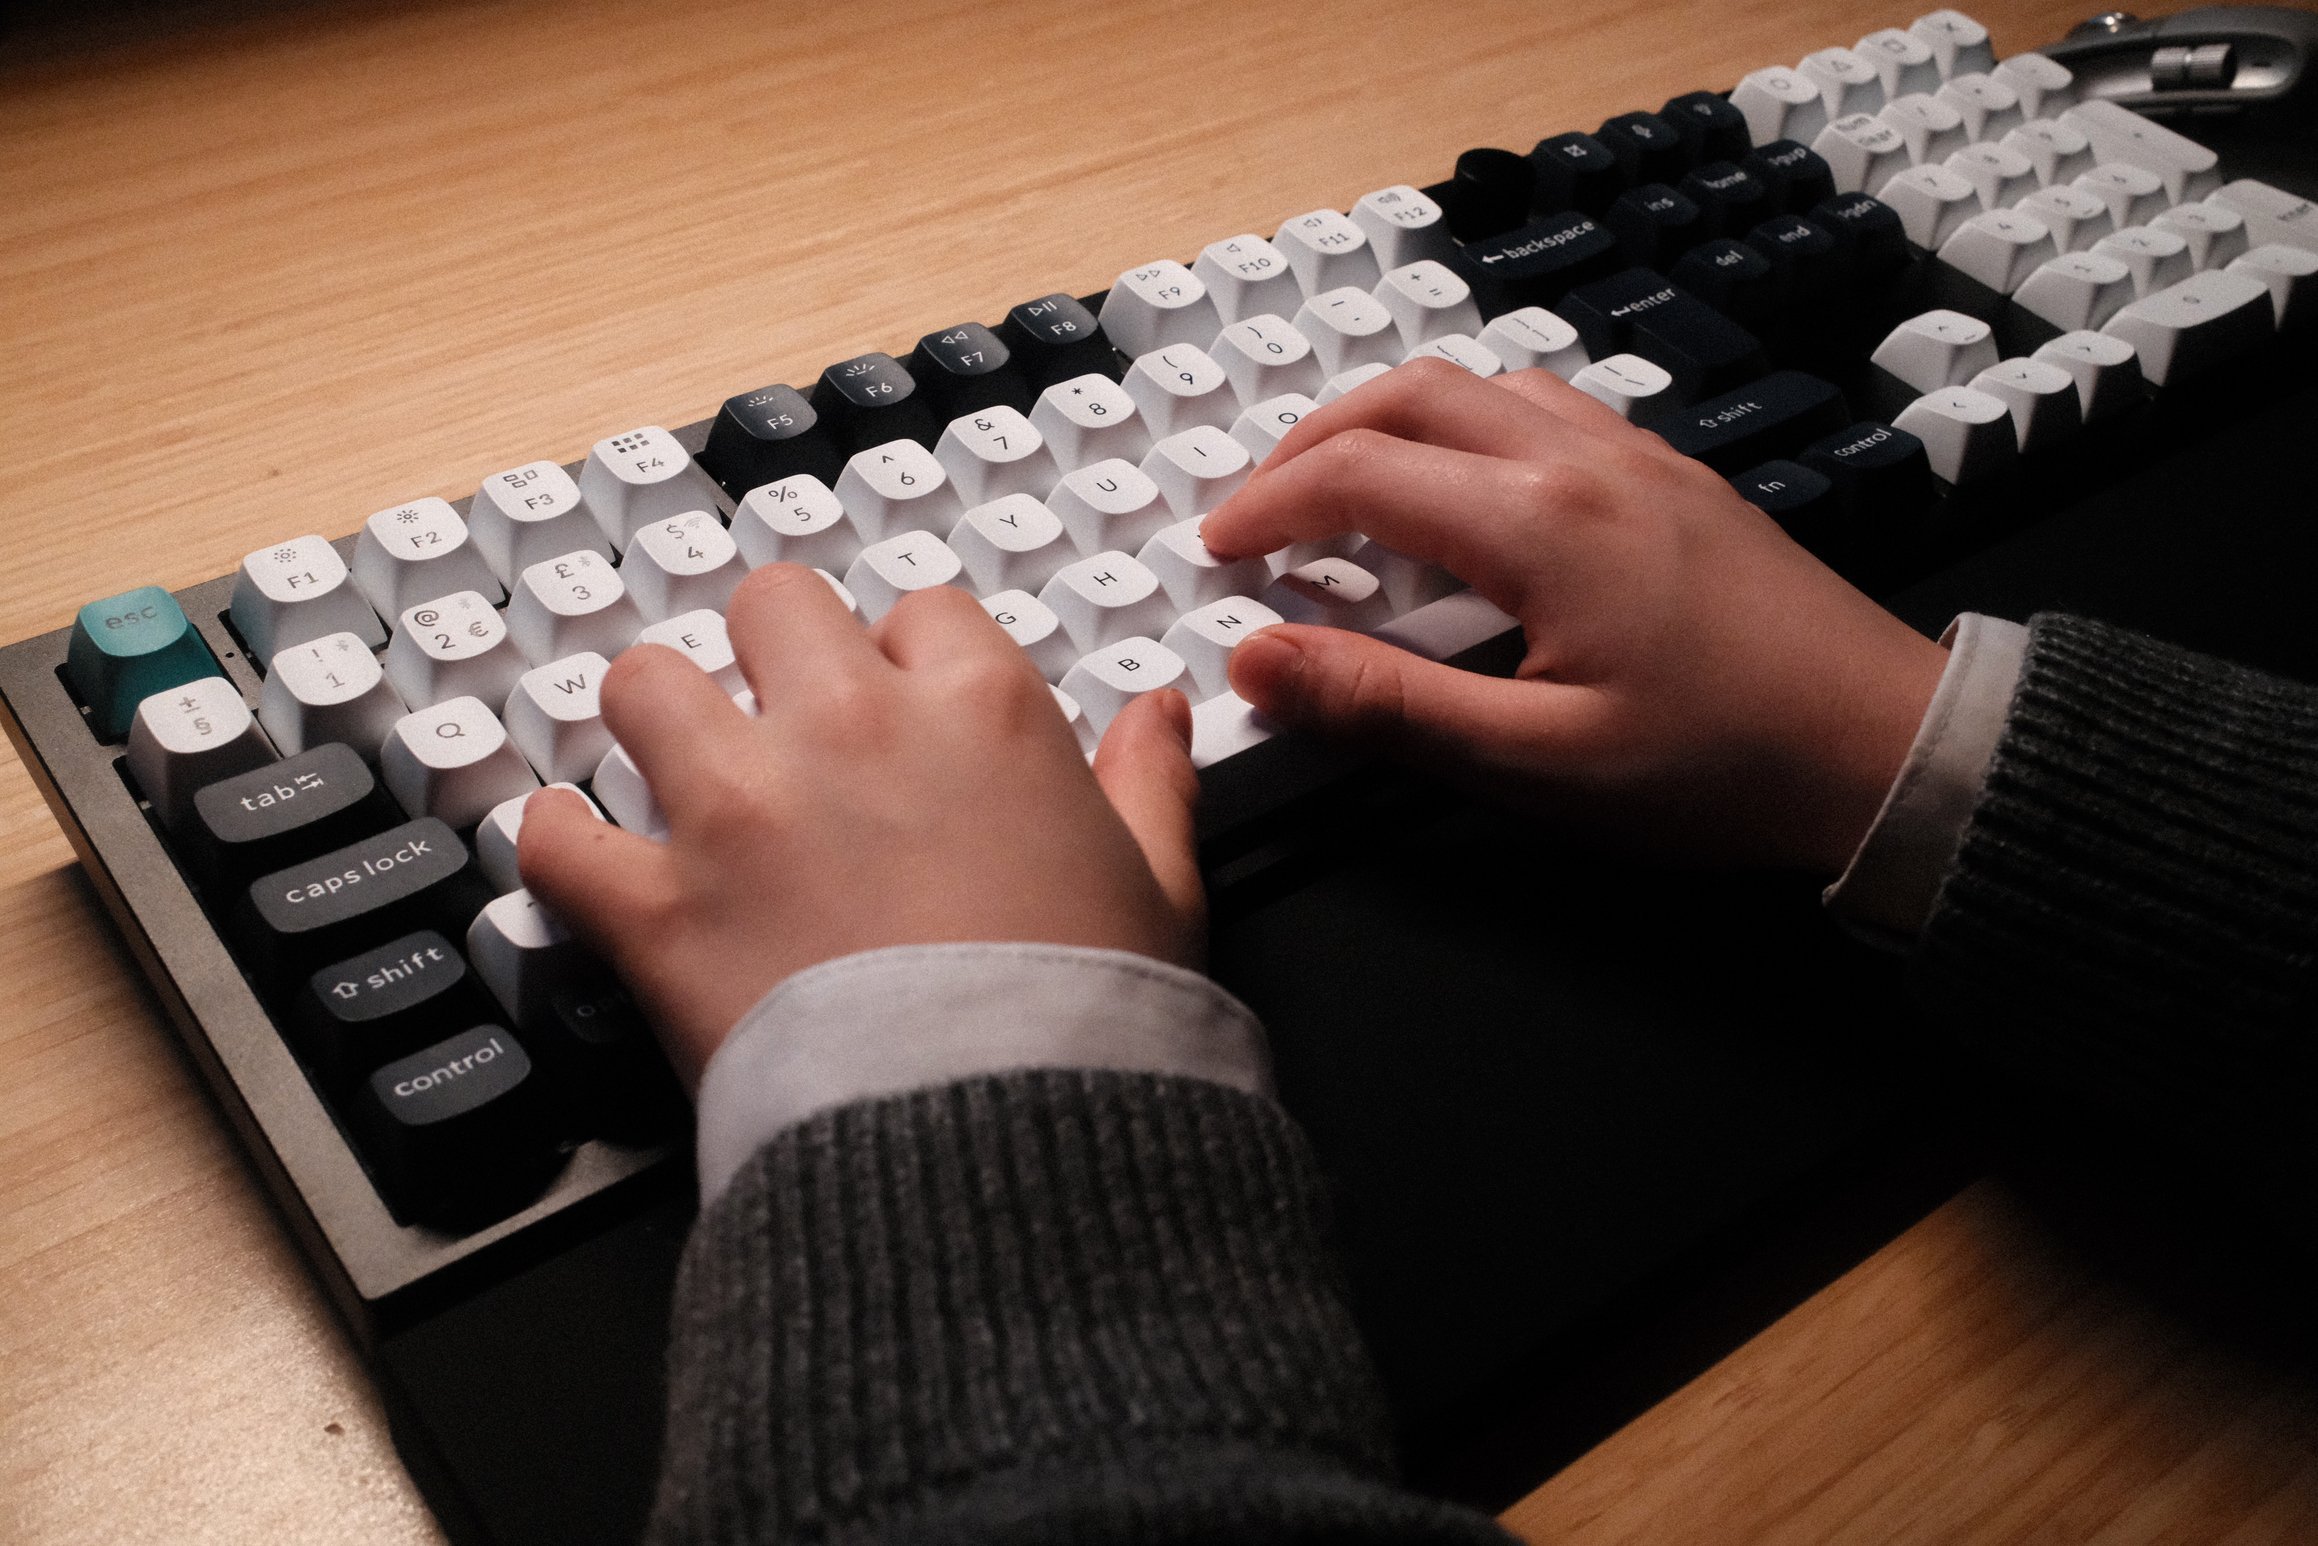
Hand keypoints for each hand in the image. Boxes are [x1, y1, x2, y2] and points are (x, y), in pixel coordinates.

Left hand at [517, 565, 1203, 1089]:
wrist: (999, 1144)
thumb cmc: (1089, 1024)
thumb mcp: (1161, 891)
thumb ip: (1153, 784)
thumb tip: (1160, 713)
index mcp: (979, 712)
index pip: (922, 613)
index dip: (912, 659)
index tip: (909, 708)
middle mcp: (849, 729)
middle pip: (773, 604)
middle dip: (774, 652)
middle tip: (783, 717)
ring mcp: (740, 810)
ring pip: (644, 683)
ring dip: (656, 720)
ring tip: (676, 768)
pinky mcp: (657, 907)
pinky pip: (555, 837)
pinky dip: (559, 847)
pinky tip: (583, 859)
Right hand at [1198, 359, 1948, 874]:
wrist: (1889, 746)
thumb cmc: (1723, 767)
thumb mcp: (1537, 764)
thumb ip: (1387, 706)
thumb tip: (1259, 661)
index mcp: (1538, 525)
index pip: (1357, 474)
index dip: (1267, 508)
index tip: (1218, 554)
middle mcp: (1582, 461)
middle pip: (1407, 396)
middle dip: (1310, 442)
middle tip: (1257, 511)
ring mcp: (1634, 458)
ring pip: (1477, 385)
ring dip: (1388, 422)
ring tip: (1344, 494)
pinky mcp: (1671, 478)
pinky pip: (1542, 407)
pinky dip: (1466, 426)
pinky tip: (1465, 493)